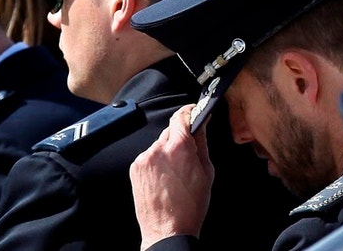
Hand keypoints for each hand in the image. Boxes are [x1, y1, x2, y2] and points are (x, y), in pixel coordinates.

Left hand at [130, 104, 213, 250]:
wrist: (167, 231)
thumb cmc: (190, 207)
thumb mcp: (206, 173)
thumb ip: (202, 144)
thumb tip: (202, 124)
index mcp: (180, 148)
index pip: (182, 116)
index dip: (189, 111)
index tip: (193, 111)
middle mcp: (159, 149)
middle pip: (170, 130)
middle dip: (180, 137)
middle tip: (188, 154)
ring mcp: (144, 158)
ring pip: (159, 143)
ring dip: (168, 151)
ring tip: (176, 173)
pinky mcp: (135, 167)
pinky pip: (149, 156)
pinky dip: (157, 161)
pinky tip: (164, 178)